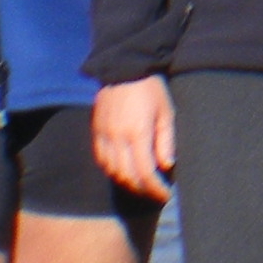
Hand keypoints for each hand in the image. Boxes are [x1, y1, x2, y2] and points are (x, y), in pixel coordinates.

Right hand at [94, 77, 177, 200]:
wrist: (124, 68)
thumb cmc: (151, 89)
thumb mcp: (166, 112)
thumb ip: (166, 141)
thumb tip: (167, 166)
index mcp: (138, 133)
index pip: (145, 172)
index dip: (156, 189)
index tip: (166, 195)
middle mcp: (117, 138)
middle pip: (127, 176)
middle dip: (143, 189)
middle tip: (156, 193)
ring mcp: (104, 135)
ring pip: (112, 170)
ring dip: (127, 182)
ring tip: (142, 184)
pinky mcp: (96, 130)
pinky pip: (101, 159)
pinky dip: (112, 170)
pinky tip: (123, 171)